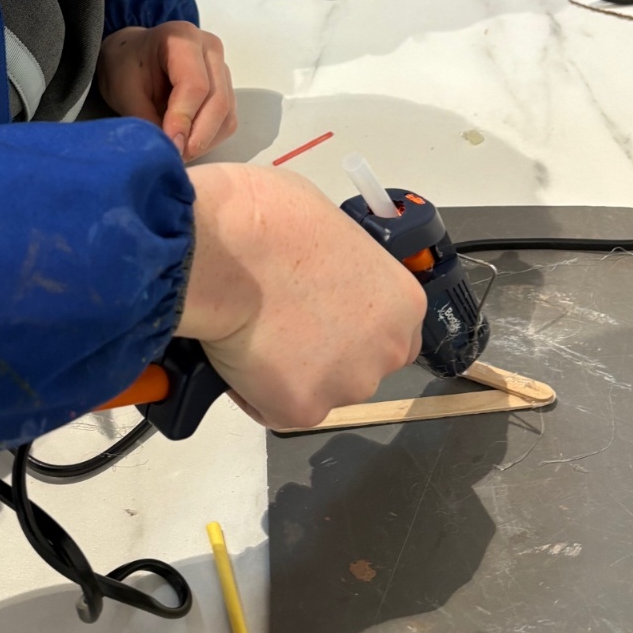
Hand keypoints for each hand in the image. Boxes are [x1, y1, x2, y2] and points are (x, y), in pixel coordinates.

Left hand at [96, 22, 236, 161]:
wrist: (133, 56)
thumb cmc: (125, 66)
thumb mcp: (124, 91)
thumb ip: (146, 119)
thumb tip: (170, 150)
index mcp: (182, 39)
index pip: (194, 85)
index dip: (183, 120)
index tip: (171, 146)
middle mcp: (210, 49)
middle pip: (218, 101)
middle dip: (198, 136)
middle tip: (176, 157)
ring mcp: (222, 68)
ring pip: (226, 114)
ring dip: (205, 140)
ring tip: (178, 152)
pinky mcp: (226, 88)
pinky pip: (227, 121)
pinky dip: (209, 139)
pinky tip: (187, 143)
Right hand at [178, 162, 425, 430]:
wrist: (229, 250)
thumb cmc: (273, 221)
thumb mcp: (330, 229)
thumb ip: (340, 269)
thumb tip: (318, 275)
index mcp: (402, 303)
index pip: (392, 334)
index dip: (354, 328)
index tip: (324, 318)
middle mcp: (386, 351)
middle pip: (359, 367)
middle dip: (324, 356)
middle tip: (282, 325)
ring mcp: (345, 386)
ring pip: (317, 390)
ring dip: (289, 374)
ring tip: (252, 332)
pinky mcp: (301, 411)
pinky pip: (274, 408)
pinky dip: (252, 390)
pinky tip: (236, 352)